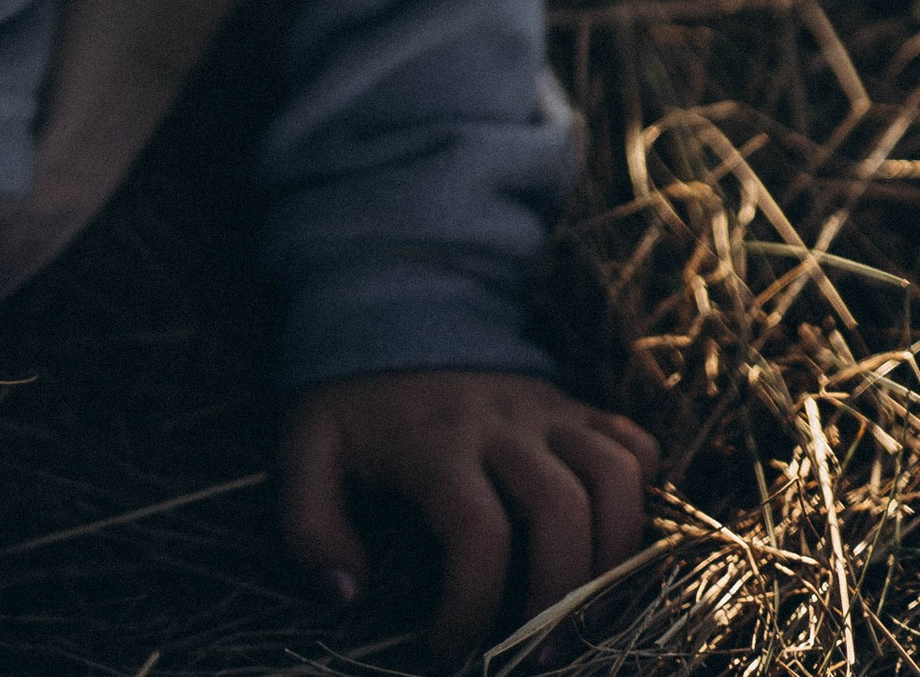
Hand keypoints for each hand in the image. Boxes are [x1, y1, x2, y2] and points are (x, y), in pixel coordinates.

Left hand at [279, 369, 655, 668]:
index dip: (472, 606)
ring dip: (617, 558)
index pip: (476, 531)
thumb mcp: (308, 450)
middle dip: (561, 599)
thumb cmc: (355, 403)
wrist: (390, 309)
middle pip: (561, 509)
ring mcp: (545, 410)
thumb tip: (346, 593)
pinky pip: (633, 442)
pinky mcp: (573, 406)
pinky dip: (643, 495)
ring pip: (614, 476)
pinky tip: (613, 541)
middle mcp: (500, 422)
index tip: (448, 653)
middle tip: (539, 657)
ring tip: (591, 618)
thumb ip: (308, 522)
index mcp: (434, 440)